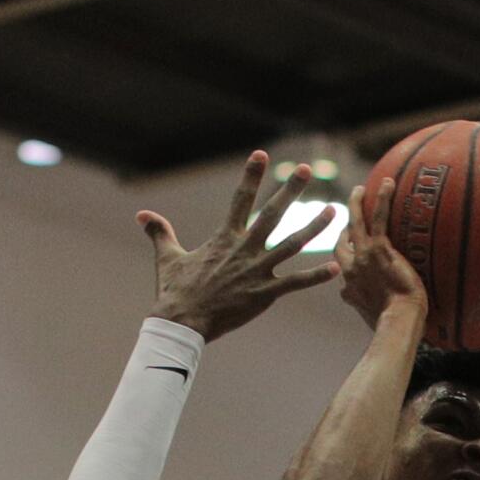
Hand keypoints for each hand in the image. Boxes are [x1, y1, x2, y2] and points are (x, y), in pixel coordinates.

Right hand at [141, 152, 338, 343]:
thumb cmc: (174, 292)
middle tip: (305, 171)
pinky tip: (336, 268)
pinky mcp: (263, 294)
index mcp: (223, 238)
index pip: (240, 200)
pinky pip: (294, 283)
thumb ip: (160, 233)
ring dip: (314, 228)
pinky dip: (315, 277)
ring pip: (291, 244)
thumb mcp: (167, 258)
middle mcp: (244, 250)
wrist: (181, 324)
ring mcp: (256, 271)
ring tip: (333, 212)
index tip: (261, 155)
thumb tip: (142, 215)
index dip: (250, 176)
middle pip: (272, 215)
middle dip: (289, 191)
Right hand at [339, 181, 426, 327]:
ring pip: (355, 223)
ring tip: (360, 188)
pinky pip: (379, 218)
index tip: (347, 242)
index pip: (340, 265)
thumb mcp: (370, 315)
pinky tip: (387, 183)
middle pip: (341, 242)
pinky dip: (382, 199)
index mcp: (349, 288)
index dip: (343, 251)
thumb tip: (351, 298)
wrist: (398, 321)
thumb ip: (360, 303)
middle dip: (343, 225)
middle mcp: (350, 270)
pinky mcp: (379, 249)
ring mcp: (363, 257)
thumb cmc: (393, 323)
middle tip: (348, 210)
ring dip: (356, 203)